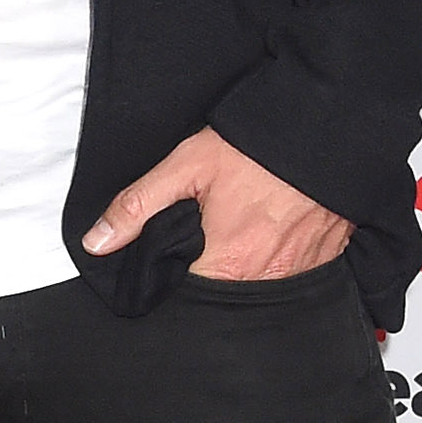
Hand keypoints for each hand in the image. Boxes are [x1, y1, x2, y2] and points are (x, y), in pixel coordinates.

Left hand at [82, 130, 353, 280]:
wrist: (324, 127)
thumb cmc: (256, 147)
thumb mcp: (186, 166)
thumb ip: (137, 207)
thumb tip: (97, 243)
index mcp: (225, 265)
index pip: (184, 295)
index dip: (172, 274)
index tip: (174, 250)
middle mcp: (263, 279)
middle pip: (221, 295)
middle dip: (208, 272)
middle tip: (209, 232)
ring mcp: (297, 273)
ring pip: (255, 288)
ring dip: (243, 268)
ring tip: (239, 230)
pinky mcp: (323, 261)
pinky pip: (290, 275)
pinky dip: (276, 260)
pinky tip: (269, 232)